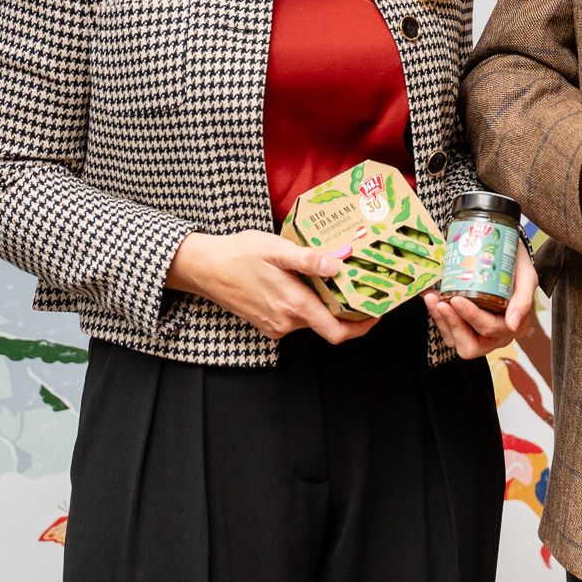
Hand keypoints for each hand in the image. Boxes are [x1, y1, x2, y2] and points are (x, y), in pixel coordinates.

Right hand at [165, 230, 376, 343]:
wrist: (204, 267)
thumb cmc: (239, 254)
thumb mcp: (276, 249)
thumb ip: (307, 260)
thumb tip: (337, 266)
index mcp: (294, 306)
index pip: (337, 332)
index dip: (362, 327)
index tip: (377, 312)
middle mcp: (286, 323)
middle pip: (328, 324)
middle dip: (346, 307)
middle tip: (362, 284)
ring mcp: (275, 326)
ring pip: (312, 319)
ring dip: (325, 303)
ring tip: (336, 277)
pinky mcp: (267, 322)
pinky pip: (296, 318)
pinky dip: (307, 304)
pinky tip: (308, 281)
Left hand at [423, 237, 537, 359]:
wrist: (506, 254)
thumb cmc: (516, 266)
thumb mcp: (526, 277)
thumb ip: (524, 300)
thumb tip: (513, 326)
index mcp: (514, 327)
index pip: (489, 329)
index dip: (471, 317)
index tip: (457, 299)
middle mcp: (496, 336)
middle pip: (470, 344)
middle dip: (453, 323)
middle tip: (441, 302)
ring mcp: (477, 333)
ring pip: (455, 340)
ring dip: (442, 320)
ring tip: (433, 298)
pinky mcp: (463, 327)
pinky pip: (447, 331)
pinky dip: (437, 316)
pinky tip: (431, 297)